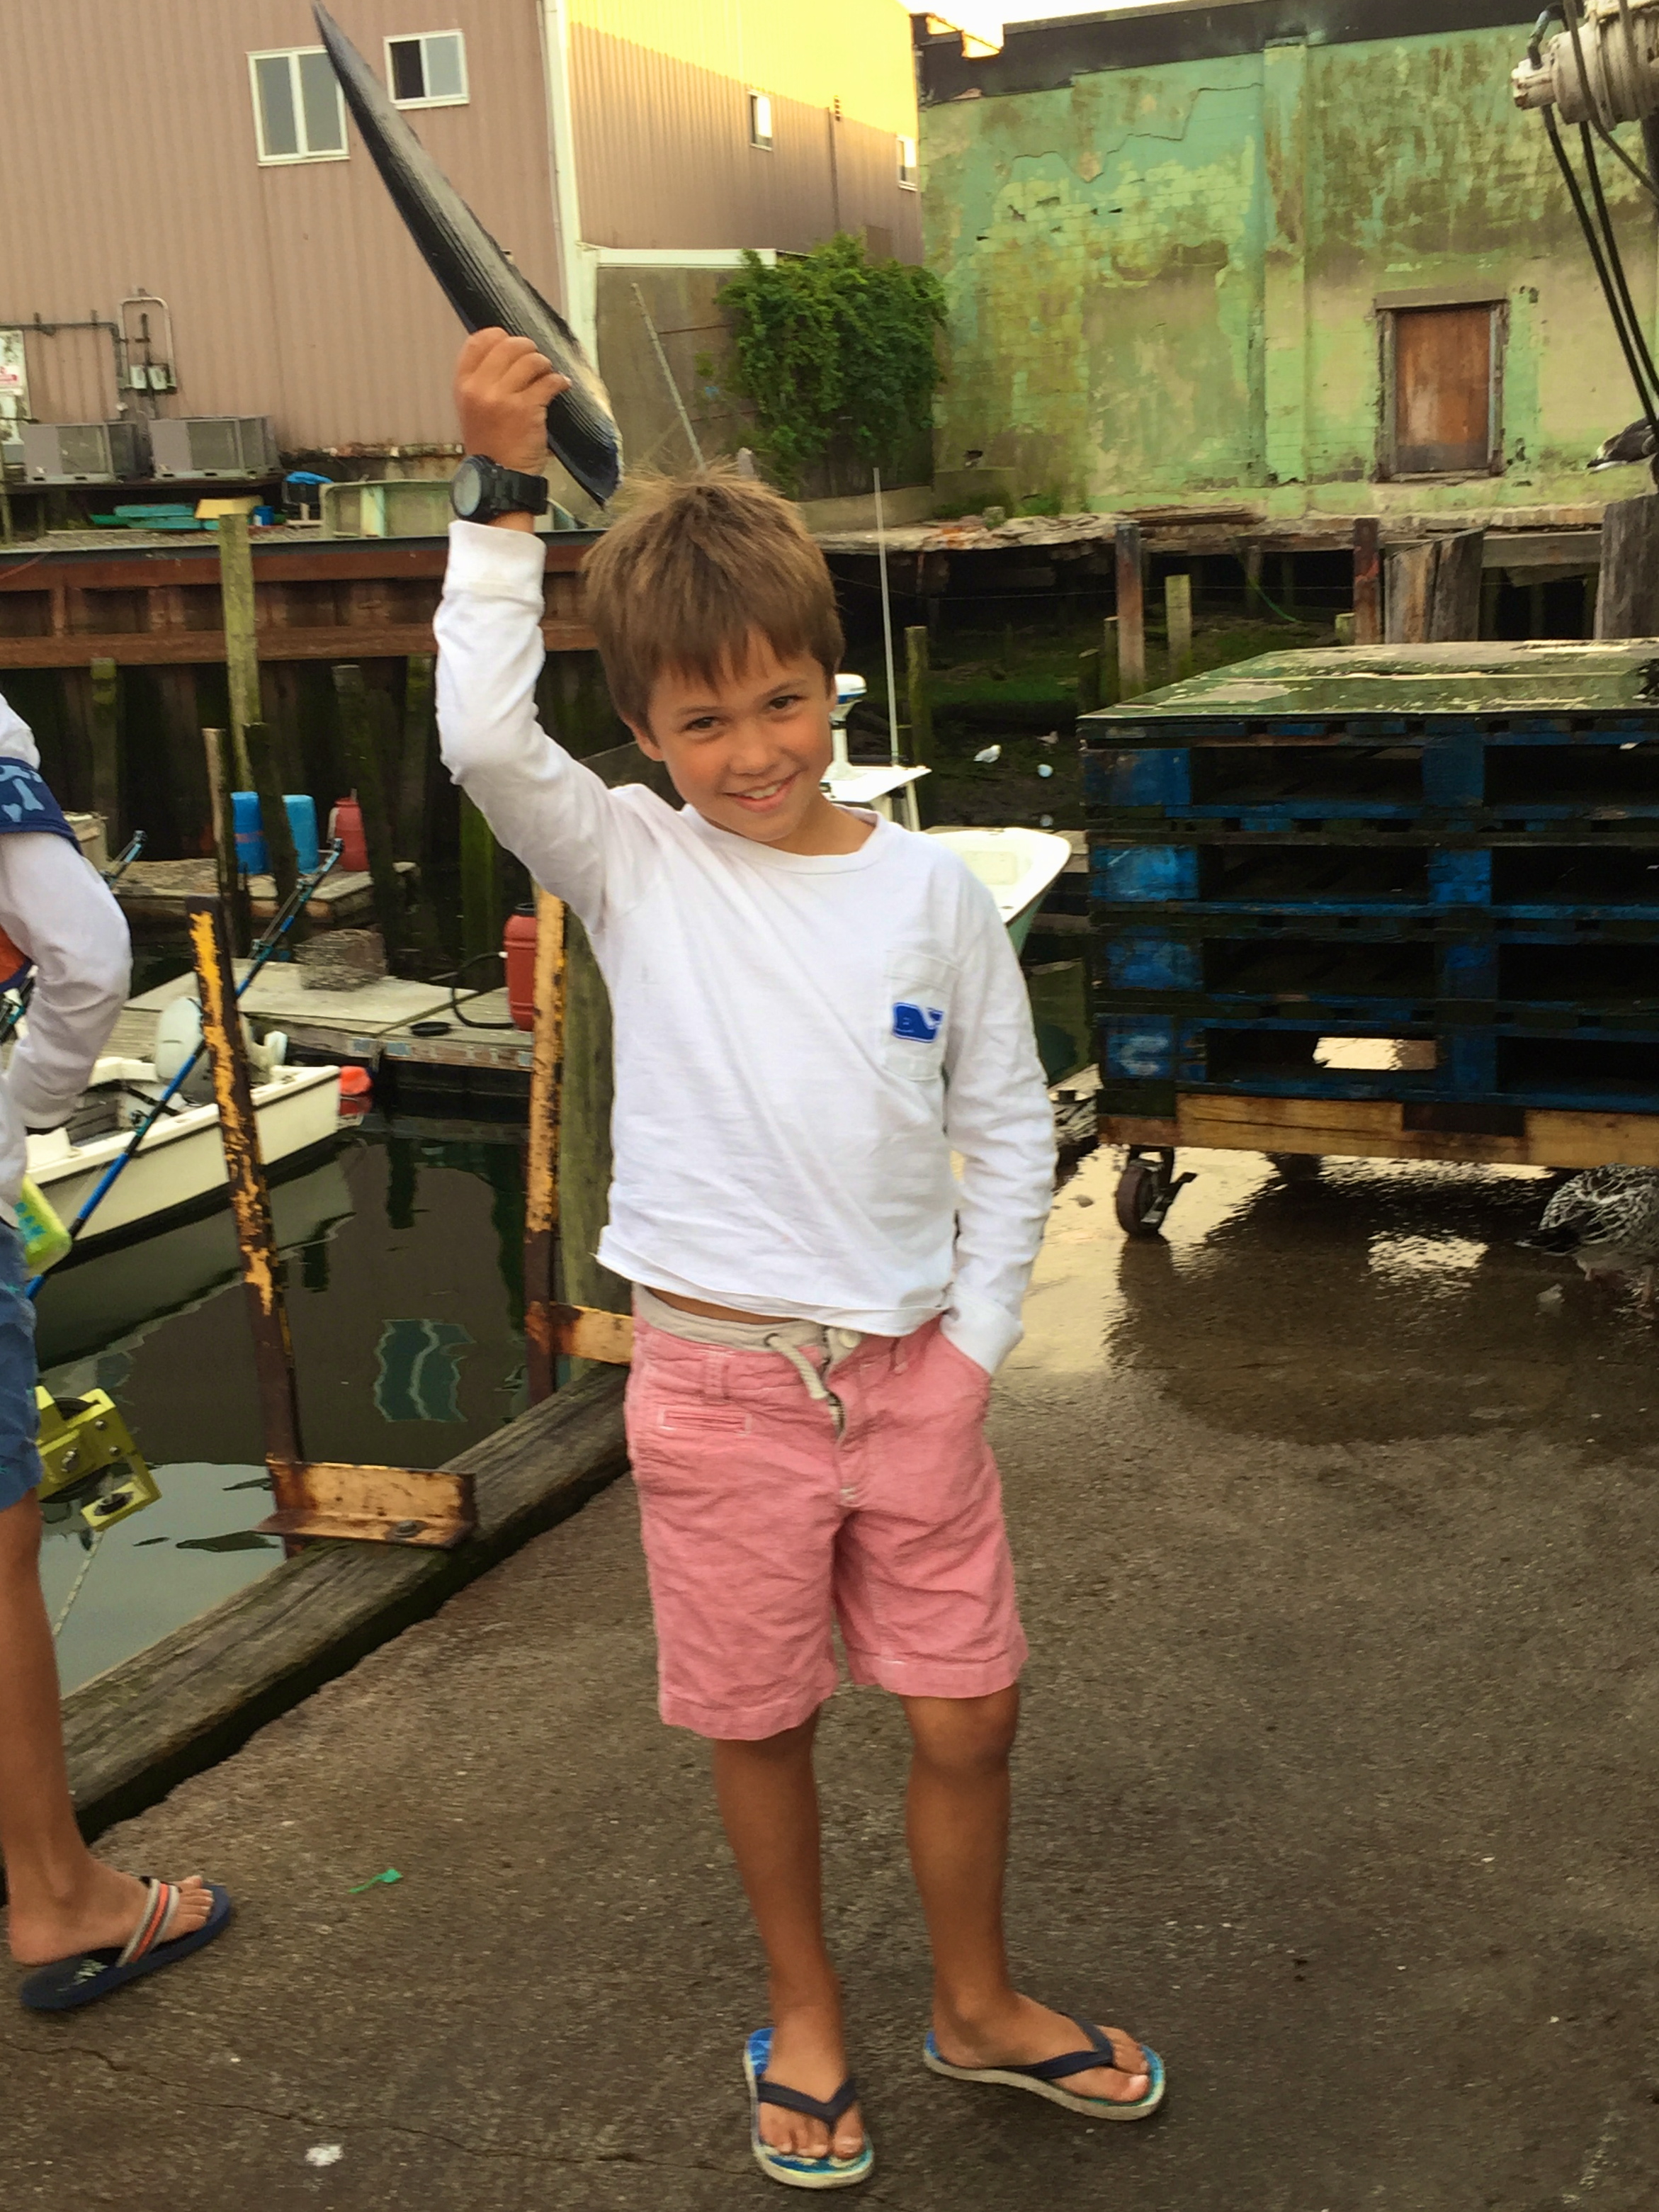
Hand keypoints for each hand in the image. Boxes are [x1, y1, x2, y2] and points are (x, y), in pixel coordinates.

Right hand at [454, 330, 569, 473]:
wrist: (498, 478)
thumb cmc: (490, 446)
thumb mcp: (472, 410)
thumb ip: (482, 382)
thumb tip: (506, 354)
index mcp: (463, 385)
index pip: (478, 341)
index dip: (499, 336)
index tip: (510, 343)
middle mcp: (480, 388)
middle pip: (508, 345)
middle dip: (528, 348)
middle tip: (537, 360)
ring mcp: (503, 398)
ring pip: (530, 360)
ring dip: (545, 364)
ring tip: (548, 374)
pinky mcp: (527, 409)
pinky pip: (549, 381)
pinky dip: (559, 381)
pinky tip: (561, 386)